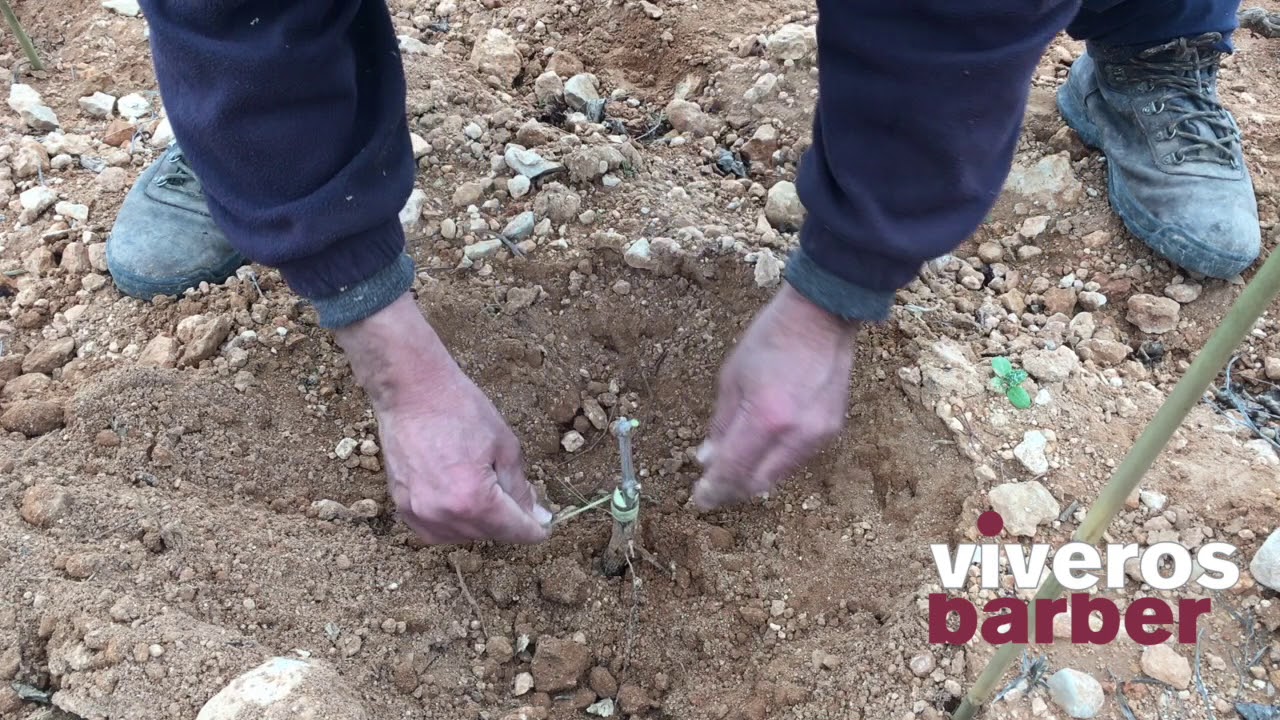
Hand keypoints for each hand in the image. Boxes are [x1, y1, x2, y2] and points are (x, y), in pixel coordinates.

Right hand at [334, 293, 551, 543]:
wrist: (410, 391)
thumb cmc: (460, 409)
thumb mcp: (505, 446)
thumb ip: (520, 488)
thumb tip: (536, 515)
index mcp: (473, 500)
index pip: (514, 531)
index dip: (534, 530)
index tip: (543, 525)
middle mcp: (444, 514)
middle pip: (489, 535)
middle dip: (509, 523)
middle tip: (519, 499)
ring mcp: (419, 512)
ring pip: (462, 536)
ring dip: (480, 525)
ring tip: (487, 493)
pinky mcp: (402, 506)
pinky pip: (434, 530)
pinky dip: (452, 524)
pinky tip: (461, 502)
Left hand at [693, 283, 860, 508]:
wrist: (821, 317)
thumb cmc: (770, 340)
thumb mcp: (731, 378)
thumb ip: (721, 425)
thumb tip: (707, 460)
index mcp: (766, 418)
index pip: (734, 472)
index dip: (714, 491)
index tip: (700, 498)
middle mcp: (795, 435)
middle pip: (758, 484)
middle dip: (732, 489)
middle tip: (713, 485)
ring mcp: (819, 436)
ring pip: (779, 476)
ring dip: (754, 476)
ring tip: (734, 465)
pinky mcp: (832, 431)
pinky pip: (797, 460)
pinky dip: (775, 462)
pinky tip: (762, 448)